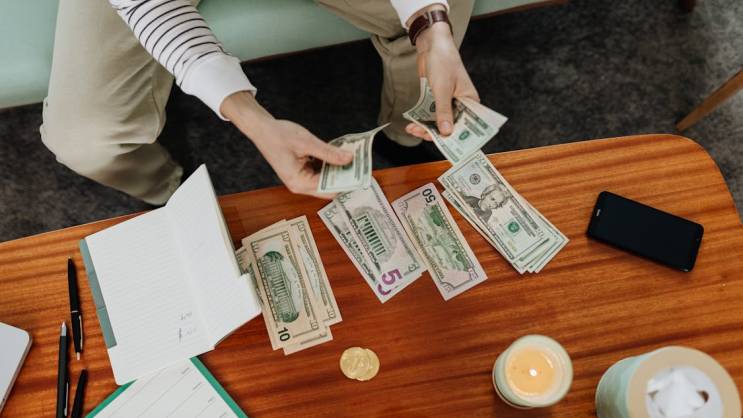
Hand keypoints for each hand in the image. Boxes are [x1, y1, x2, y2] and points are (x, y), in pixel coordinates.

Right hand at [221, 92, 352, 198]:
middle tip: (361, 166)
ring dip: (338, 169)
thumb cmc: (278, 135)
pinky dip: (329, 164)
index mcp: (299, 182)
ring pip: (325, 178)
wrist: (261, 128)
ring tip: (353, 159)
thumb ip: (329, 152)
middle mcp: (300, 184)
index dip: (346, 182)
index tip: (362, 175)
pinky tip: (339, 155)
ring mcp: (301, 178)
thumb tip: (349, 159)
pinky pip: (320, 171)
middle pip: (328, 186)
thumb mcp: (307, 142)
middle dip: (344, 176)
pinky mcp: (302, 170)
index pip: (329, 189)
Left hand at [406, 8, 478, 140]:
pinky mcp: (436, 99)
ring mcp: (448, 102)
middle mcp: (461, 104)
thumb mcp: (442, 89)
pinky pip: (430, 115)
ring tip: (412, 129)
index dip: (458, 138)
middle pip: (451, 126)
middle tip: (420, 134)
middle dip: (435, 133)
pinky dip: (422, 120)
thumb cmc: (443, 62)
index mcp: (470, 101)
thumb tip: (447, 133)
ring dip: (425, 127)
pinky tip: (412, 124)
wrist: (432, 45)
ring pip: (438, 122)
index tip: (446, 147)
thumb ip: (444, 112)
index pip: (468, 125)